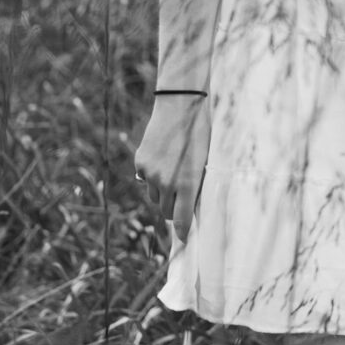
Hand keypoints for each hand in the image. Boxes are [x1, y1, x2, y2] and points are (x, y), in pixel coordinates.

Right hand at [134, 94, 210, 240]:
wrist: (180, 105)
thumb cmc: (200, 132)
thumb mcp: (204, 160)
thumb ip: (196, 184)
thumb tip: (191, 205)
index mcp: (189, 182)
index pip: (181, 218)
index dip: (183, 231)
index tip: (184, 239)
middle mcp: (167, 181)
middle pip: (166, 210)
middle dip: (174, 208)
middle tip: (182, 199)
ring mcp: (151, 173)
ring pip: (155, 196)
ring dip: (163, 192)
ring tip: (174, 173)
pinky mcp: (140, 163)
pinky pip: (145, 180)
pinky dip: (153, 177)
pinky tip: (163, 160)